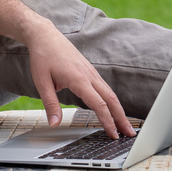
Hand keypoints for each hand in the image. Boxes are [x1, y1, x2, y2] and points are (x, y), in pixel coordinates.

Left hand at [27, 24, 135, 138]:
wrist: (45, 36)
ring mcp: (91, 72)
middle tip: (130, 134)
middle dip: (122, 118)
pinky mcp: (89, 70)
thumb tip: (54, 124)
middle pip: (111, 99)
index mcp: (79, 79)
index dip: (108, 121)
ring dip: (119, 110)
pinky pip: (104, 87)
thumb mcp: (41, 82)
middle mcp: (89, 75)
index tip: (114, 135)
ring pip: (110, 93)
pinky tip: (112, 108)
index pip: (99, 104)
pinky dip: (111, 100)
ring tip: (124, 125)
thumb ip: (50, 104)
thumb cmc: (43, 56)